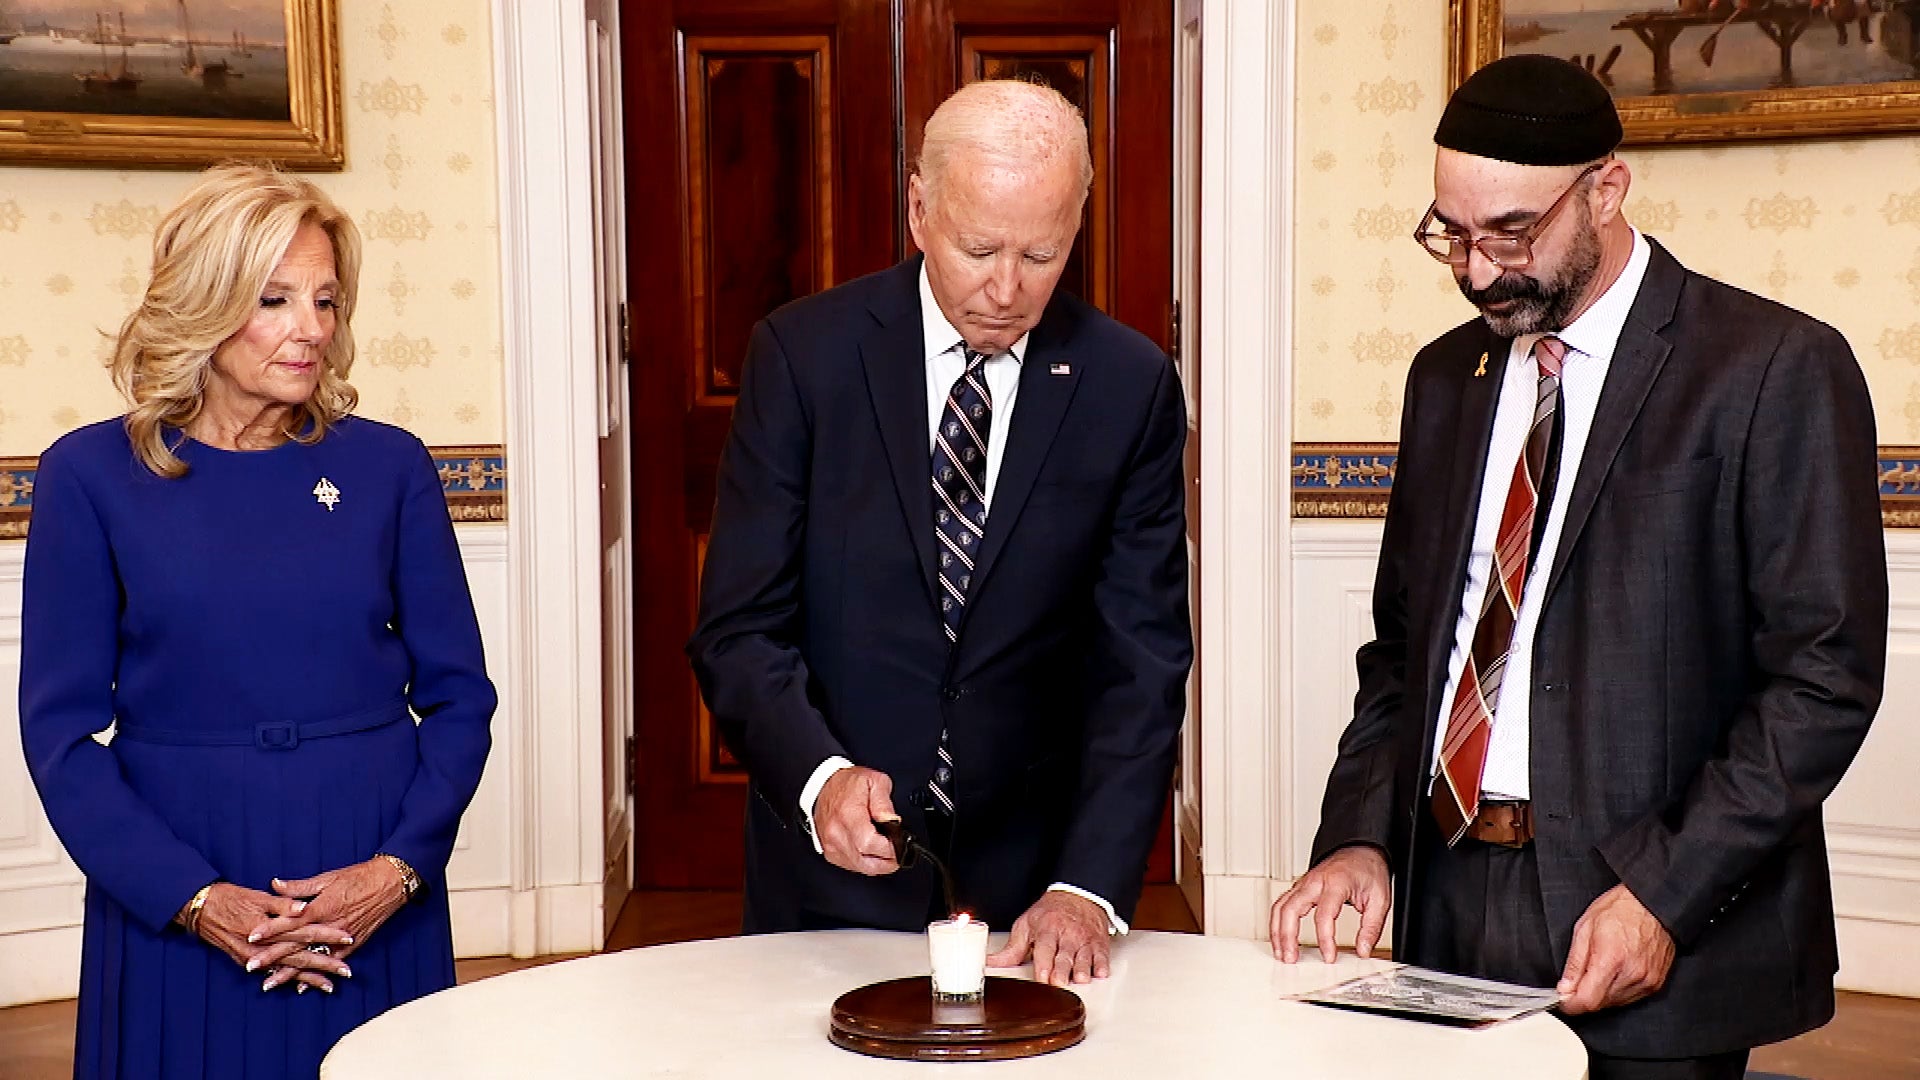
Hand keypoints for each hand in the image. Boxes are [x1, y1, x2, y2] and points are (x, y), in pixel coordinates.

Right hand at [182, 883, 352, 992]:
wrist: (201, 910)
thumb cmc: (232, 898)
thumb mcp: (259, 897)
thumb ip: (284, 903)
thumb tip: (305, 907)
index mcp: (269, 927)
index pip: (305, 932)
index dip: (328, 935)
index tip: (348, 938)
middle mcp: (262, 947)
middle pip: (300, 957)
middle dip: (325, 965)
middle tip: (347, 972)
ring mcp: (253, 958)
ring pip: (287, 970)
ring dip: (309, 978)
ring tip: (329, 986)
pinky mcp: (247, 962)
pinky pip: (272, 973)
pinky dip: (287, 980)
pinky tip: (301, 986)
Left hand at [247, 858, 410, 991]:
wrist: (389, 883)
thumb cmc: (358, 877)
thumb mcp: (327, 878)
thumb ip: (299, 887)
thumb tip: (275, 884)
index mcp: (322, 907)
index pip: (290, 920)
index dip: (270, 928)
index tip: (251, 937)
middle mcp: (329, 926)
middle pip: (296, 944)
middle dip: (272, 956)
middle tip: (251, 966)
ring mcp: (341, 938)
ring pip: (310, 958)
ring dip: (289, 972)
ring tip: (269, 983)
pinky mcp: (353, 944)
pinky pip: (331, 963)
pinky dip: (316, 976)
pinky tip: (300, 986)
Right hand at [812, 767, 900, 875]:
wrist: (825, 785)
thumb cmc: (847, 783)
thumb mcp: (875, 782)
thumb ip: (885, 804)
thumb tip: (893, 821)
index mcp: (848, 816)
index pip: (869, 844)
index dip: (889, 849)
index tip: (900, 844)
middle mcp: (836, 834)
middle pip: (866, 862)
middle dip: (887, 862)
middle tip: (898, 853)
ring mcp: (831, 845)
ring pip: (860, 868)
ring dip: (877, 864)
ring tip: (886, 851)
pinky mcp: (830, 852)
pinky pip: (852, 866)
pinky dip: (865, 863)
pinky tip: (872, 853)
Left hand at [986, 891, 1111, 986]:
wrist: (1078, 896)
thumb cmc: (1050, 913)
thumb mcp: (1027, 925)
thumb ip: (1012, 949)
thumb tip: (991, 963)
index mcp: (1048, 929)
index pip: (1045, 948)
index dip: (1044, 963)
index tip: (1042, 976)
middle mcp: (1067, 935)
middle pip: (1065, 956)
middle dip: (1062, 971)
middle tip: (1059, 984)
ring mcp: (1084, 940)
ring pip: (1084, 957)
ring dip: (1083, 969)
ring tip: (1080, 979)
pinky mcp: (1098, 945)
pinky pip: (1102, 956)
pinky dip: (1102, 965)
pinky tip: (1100, 973)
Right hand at [1268, 844, 1391, 963]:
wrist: (1360, 851)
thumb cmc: (1367, 871)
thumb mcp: (1380, 899)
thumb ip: (1371, 927)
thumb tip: (1363, 950)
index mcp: (1336, 882)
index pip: (1324, 914)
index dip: (1325, 939)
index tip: (1329, 957)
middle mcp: (1315, 882)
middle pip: (1291, 909)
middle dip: (1288, 937)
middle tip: (1292, 959)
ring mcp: (1303, 883)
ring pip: (1280, 907)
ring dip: (1277, 932)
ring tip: (1282, 954)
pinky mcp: (1299, 888)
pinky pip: (1281, 905)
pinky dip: (1276, 923)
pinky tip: (1279, 939)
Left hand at [1556, 884, 1674, 1014]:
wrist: (1653, 904)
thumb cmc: (1621, 909)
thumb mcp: (1585, 928)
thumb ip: (1574, 963)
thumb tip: (1565, 988)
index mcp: (1611, 959)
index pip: (1588, 1000)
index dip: (1571, 1005)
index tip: (1563, 1001)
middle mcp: (1631, 974)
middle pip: (1600, 1004)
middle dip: (1584, 996)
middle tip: (1578, 981)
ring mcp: (1646, 981)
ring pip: (1615, 1003)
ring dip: (1601, 994)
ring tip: (1600, 969)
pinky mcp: (1656, 984)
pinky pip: (1631, 998)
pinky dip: (1618, 991)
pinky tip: (1615, 973)